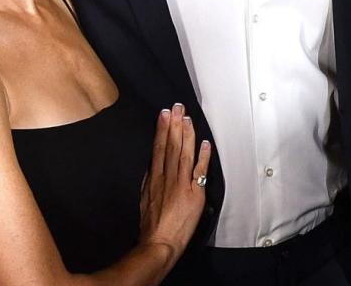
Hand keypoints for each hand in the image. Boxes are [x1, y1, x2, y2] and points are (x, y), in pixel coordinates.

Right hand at [138, 104, 211, 274]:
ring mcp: (181, 185)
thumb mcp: (145, 197)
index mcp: (154, 179)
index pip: (158, 149)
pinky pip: (200, 171)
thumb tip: (153, 163)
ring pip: (184, 154)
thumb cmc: (152, 224)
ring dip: (187, 134)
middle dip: (174, 125)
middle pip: (171, 146)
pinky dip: (203, 156)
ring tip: (188, 118)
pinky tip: (205, 142)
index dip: (162, 130)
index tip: (164, 114)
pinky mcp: (194, 194)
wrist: (159, 243)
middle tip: (177, 106)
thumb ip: (151, 179)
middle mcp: (167, 178)